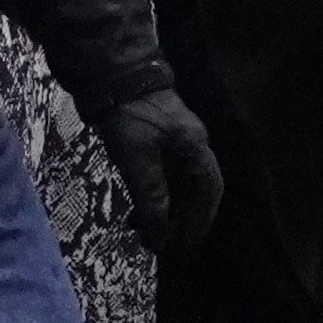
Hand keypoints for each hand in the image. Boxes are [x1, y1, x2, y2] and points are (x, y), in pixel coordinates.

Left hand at [90, 88, 224, 255]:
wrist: (113, 77)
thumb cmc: (128, 116)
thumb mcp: (135, 157)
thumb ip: (150, 192)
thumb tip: (161, 226)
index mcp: (194, 148)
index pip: (209, 191)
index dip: (199, 220)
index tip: (180, 245)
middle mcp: (192, 147)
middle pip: (197, 192)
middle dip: (182, 221)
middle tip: (158, 244)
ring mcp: (177, 144)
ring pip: (180, 187)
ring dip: (165, 211)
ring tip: (140, 230)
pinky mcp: (159, 142)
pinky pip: (165, 179)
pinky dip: (156, 198)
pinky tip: (137, 209)